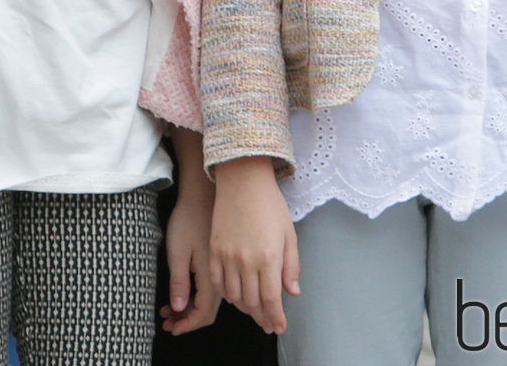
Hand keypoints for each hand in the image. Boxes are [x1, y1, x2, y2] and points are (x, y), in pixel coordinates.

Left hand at [160, 173, 220, 334]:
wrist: (203, 192)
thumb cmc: (188, 217)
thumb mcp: (177, 251)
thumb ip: (179, 282)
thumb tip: (178, 309)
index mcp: (211, 276)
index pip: (202, 314)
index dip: (186, 325)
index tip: (171, 328)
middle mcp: (222, 276)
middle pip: (208, 311)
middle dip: (187, 320)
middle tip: (167, 321)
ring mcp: (223, 268)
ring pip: (210, 301)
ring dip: (190, 309)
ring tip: (168, 309)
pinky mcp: (221, 260)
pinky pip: (211, 288)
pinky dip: (196, 296)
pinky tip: (182, 292)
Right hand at [210, 157, 299, 333]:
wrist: (242, 179)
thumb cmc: (270, 204)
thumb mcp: (289, 233)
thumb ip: (291, 265)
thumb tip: (292, 292)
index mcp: (268, 257)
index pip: (271, 300)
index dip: (275, 317)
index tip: (279, 326)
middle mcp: (246, 261)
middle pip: (252, 302)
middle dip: (261, 317)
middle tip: (267, 322)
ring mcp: (227, 256)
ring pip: (234, 296)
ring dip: (244, 307)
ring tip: (253, 309)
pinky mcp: (214, 249)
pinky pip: (217, 282)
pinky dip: (225, 293)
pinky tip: (234, 294)